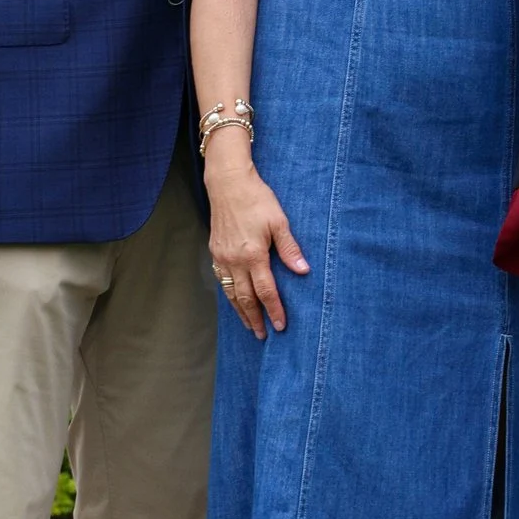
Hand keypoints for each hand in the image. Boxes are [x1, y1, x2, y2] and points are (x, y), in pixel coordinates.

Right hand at [206, 139, 307, 336]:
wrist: (228, 183)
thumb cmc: (257, 199)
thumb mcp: (279, 221)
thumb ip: (290, 249)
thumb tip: (303, 271)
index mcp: (253, 255)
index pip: (265, 291)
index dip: (274, 310)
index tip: (281, 326)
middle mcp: (235, 260)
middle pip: (245, 298)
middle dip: (255, 319)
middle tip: (263, 335)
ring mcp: (222, 257)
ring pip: (230, 292)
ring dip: (240, 311)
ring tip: (249, 326)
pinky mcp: (215, 251)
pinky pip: (221, 280)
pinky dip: (228, 294)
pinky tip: (234, 300)